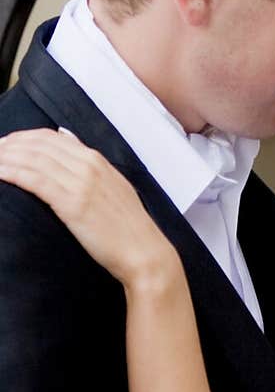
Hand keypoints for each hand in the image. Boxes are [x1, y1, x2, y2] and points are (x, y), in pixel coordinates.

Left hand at [0, 129, 178, 291]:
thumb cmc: (128, 228)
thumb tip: (67, 141)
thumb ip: (90, 168)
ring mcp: (80, 183)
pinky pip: (34, 180)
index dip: (24, 138)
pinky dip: (11, 173)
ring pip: (32, 159)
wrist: (144, 253)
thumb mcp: (113, 188)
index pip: (52, 137)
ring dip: (5, 157)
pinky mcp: (72, 203)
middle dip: (9, 145)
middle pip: (38, 144)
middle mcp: (88, 166)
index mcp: (97, 160)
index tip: (6, 146)